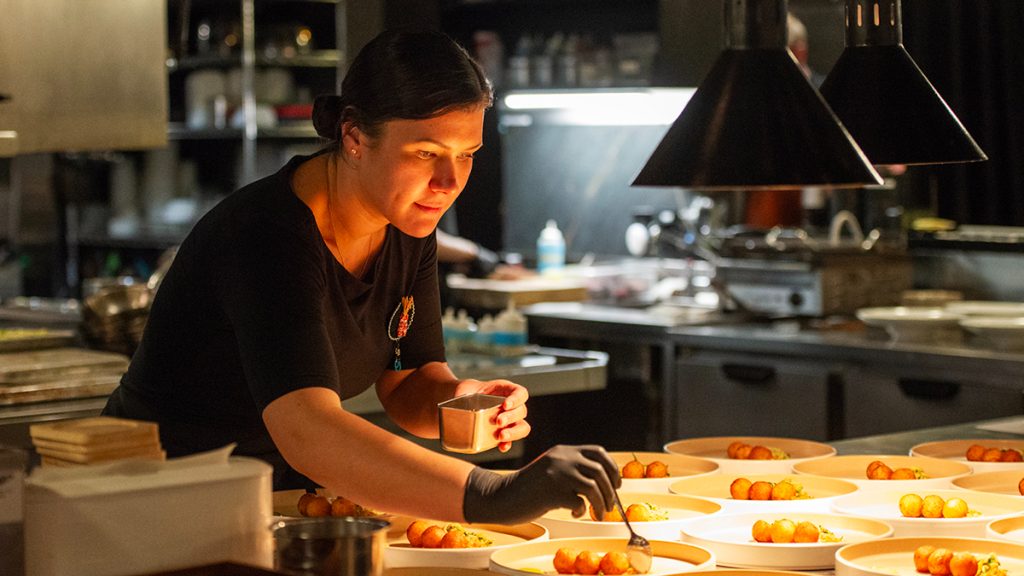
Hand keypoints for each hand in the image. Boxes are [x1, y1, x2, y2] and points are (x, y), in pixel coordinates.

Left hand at [453, 379, 529, 451]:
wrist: (460, 403)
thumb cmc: (466, 392)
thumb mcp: (466, 388)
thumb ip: (464, 392)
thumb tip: (459, 401)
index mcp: (506, 391)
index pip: (520, 393)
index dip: (516, 399)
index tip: (505, 405)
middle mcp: (512, 406)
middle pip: (522, 411)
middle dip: (511, 417)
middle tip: (498, 421)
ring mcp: (509, 421)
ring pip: (522, 427)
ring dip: (513, 432)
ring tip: (501, 436)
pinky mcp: (502, 433)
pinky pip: (510, 440)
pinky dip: (507, 444)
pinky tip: (501, 446)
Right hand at [463, 445, 621, 524]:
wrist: (503, 496)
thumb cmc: (529, 487)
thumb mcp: (551, 468)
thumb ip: (572, 468)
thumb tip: (604, 481)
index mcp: (564, 451)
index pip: (599, 452)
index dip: (613, 469)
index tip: (616, 484)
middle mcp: (562, 458)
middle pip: (600, 471)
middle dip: (611, 491)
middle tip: (610, 505)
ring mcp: (557, 474)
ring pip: (593, 487)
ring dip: (601, 503)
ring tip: (599, 513)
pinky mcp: (552, 492)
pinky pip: (579, 502)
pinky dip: (582, 510)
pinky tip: (576, 512)